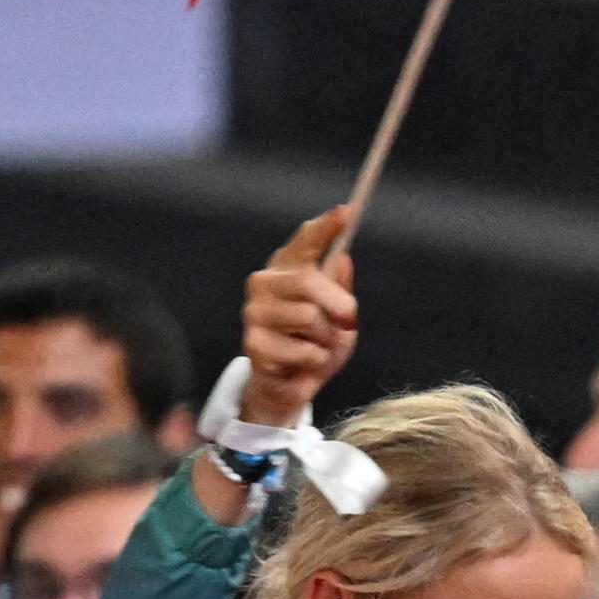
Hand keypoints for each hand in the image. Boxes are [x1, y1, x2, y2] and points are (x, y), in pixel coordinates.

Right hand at [238, 208, 359, 427]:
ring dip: (326, 339)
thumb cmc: (316, 343)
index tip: (345, 213)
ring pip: (308, 317)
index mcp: (288, 270)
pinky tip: (301, 361)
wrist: (291, 385)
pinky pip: (303, 349)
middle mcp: (265, 283)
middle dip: (338, 306)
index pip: (305, 242)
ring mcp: (255, 311)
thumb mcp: (339, 317)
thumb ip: (340, 288)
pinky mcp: (253, 342)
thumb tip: (344, 257)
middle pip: (309, 281)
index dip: (324, 228)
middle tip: (344, 323)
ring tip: (315, 345)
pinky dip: (314, 360)